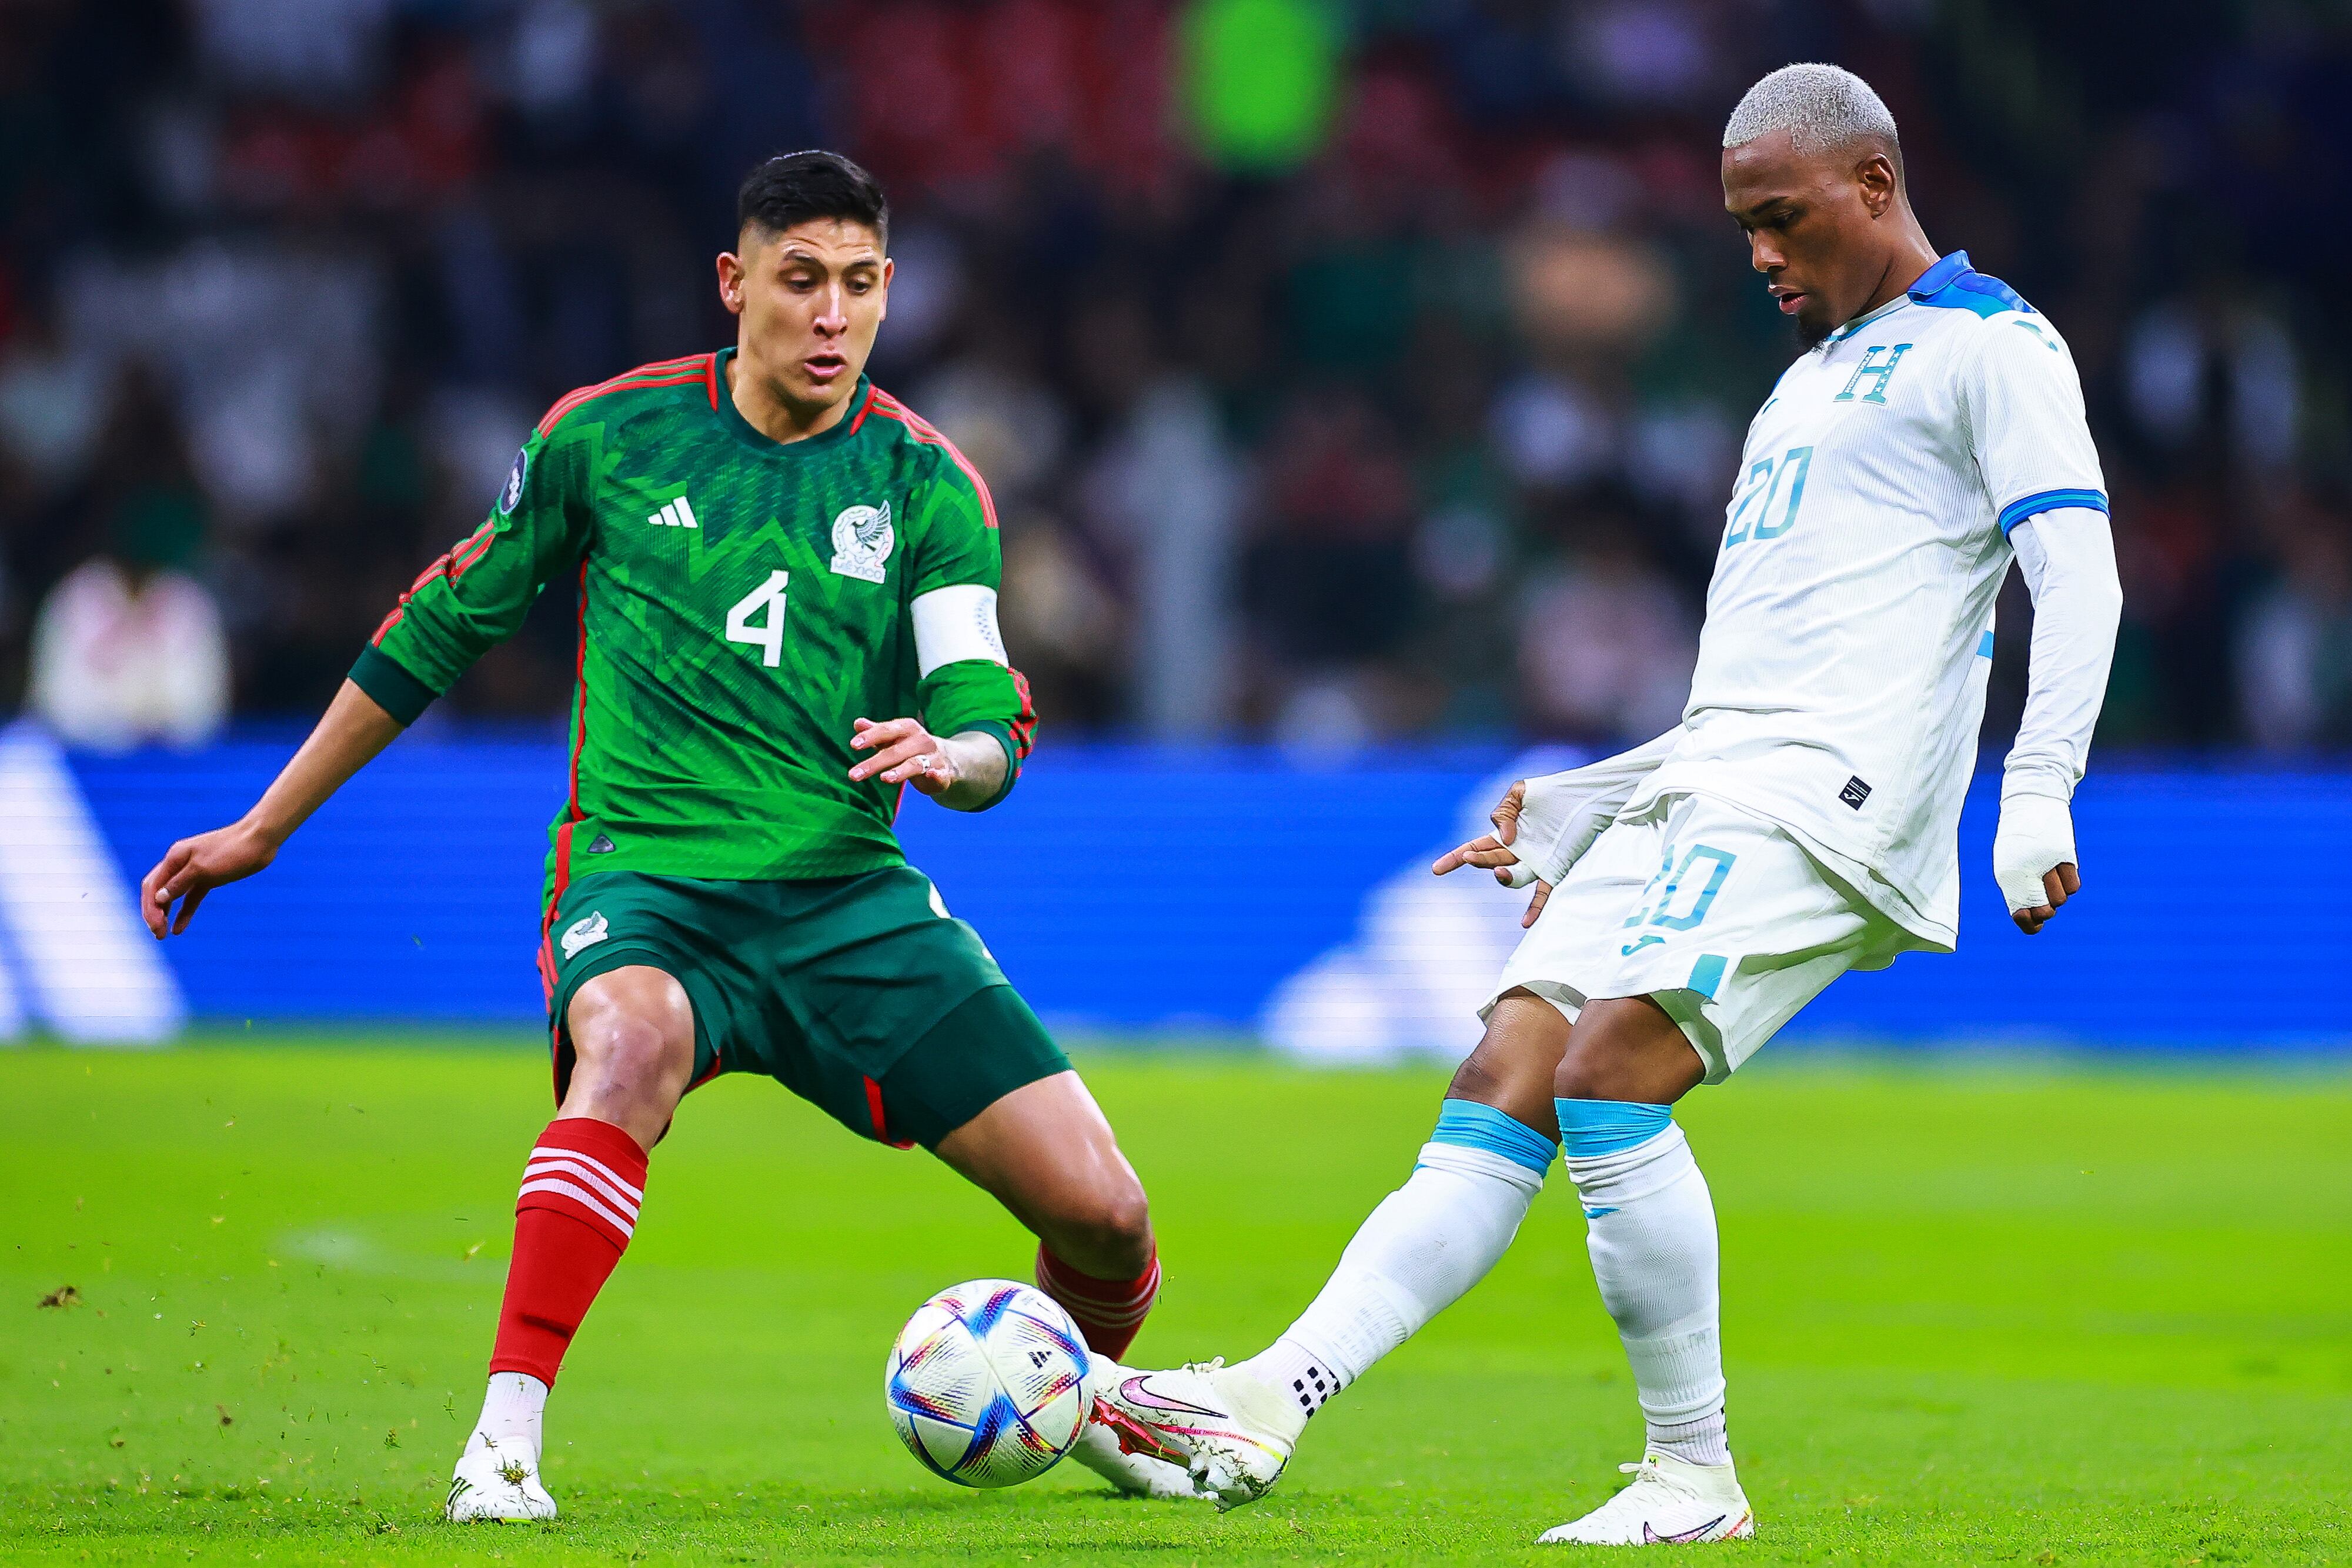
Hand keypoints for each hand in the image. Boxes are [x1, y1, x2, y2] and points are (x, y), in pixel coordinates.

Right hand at [141, 819, 279, 937]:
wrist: (260, 840)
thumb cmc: (232, 850)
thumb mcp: (203, 868)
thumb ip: (180, 883)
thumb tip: (159, 898)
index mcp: (175, 858)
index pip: (152, 886)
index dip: (150, 908)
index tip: (155, 927)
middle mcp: (181, 864)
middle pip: (158, 891)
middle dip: (154, 913)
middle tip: (157, 935)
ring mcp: (195, 871)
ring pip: (173, 895)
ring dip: (165, 913)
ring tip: (162, 934)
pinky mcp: (209, 878)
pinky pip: (191, 897)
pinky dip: (184, 912)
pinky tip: (178, 929)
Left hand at [848, 716, 956, 796]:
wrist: (948, 760)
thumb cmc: (913, 748)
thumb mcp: (895, 738)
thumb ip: (877, 732)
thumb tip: (857, 723)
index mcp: (908, 728)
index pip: (887, 730)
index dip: (870, 736)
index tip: (853, 745)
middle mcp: (921, 740)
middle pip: (896, 751)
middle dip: (874, 763)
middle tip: (853, 775)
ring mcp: (934, 757)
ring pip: (916, 764)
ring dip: (901, 771)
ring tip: (884, 778)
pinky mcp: (944, 774)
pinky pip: (941, 774)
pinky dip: (937, 775)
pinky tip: (932, 776)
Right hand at [1432, 781, 1551, 927]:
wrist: (1586, 794)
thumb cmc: (1553, 792)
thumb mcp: (1520, 792)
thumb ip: (1503, 810)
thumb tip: (1504, 837)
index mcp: (1506, 834)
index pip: (1476, 847)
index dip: (1455, 858)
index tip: (1437, 869)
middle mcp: (1518, 851)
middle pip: (1491, 861)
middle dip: (1478, 860)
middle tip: (1470, 857)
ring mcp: (1536, 861)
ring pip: (1513, 877)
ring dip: (1502, 878)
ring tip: (1499, 873)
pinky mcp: (1555, 867)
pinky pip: (1543, 892)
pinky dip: (1535, 908)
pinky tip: (1526, 923)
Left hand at [1993, 790, 2080, 934]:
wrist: (2031, 802)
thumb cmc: (2018, 837)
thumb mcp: (2009, 863)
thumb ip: (2018, 890)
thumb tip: (2033, 918)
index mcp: (2006, 875)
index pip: (2020, 913)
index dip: (2029, 925)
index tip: (2036, 925)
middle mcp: (2024, 871)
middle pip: (2045, 910)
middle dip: (2047, 910)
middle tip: (2045, 899)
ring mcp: (2045, 862)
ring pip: (2061, 899)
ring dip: (2058, 893)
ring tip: (2049, 874)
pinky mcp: (2064, 853)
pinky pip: (2074, 885)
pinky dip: (2069, 883)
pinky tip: (2061, 869)